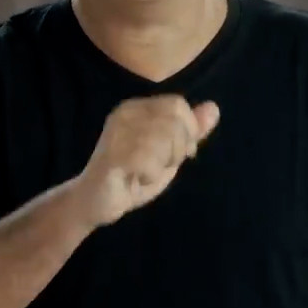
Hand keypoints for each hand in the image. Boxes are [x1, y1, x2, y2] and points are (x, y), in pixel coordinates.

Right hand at [72, 95, 219, 227]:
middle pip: (174, 120)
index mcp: (137, 108)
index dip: (188, 131)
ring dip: (162, 164)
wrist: (93, 203)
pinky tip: (136, 179)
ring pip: (163, 140)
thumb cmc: (132, 176)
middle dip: (178, 149)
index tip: (181, 153)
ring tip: (145, 172)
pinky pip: (148, 160)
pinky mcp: (111, 155)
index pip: (177, 105)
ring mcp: (116, 133)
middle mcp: (125, 114)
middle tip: (161, 165)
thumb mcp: (168, 154)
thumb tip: (214, 108)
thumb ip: (190, 133)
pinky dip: (150, 175)